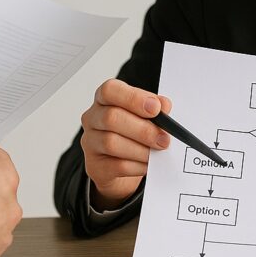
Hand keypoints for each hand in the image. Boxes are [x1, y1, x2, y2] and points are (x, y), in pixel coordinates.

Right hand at [80, 78, 171, 209]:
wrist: (125, 164)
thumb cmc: (136, 133)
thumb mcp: (147, 116)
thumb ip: (156, 109)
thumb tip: (164, 106)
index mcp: (105, 99)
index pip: (110, 90)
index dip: (133, 98)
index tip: (156, 108)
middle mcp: (93, 118)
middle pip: (111, 118)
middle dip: (143, 129)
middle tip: (164, 139)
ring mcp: (91, 142)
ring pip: (112, 143)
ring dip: (141, 149)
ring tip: (158, 152)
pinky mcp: (95, 166)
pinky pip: (117, 165)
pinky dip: (138, 165)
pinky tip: (148, 164)